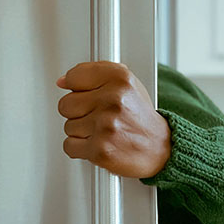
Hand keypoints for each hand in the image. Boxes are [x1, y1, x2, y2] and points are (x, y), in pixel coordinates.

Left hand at [56, 61, 170, 178]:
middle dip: (78, 112)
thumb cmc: (140, 117)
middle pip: (66, 104)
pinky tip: (98, 143)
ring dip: (82, 131)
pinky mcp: (100, 149)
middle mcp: (113, 99)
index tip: (85, 94)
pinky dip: (80, 148)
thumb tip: (62, 81)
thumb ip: (95, 75)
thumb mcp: (125, 84)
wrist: (160, 148)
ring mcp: (106, 125)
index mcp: (120, 78)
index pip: (74, 76)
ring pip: (68, 126)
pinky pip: (70, 145)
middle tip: (98, 116)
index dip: (76, 88)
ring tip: (103, 131)